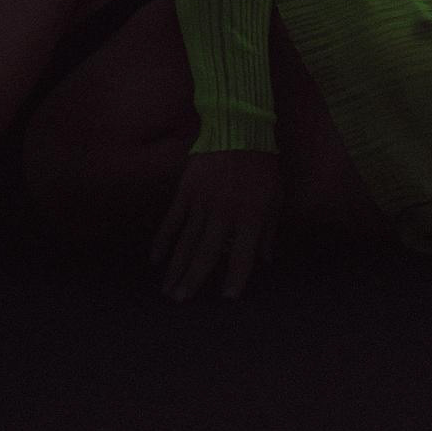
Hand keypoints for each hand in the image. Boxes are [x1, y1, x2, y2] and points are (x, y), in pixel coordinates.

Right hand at [150, 149, 283, 301]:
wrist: (240, 129)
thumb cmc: (263, 165)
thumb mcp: (275, 196)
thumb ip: (268, 230)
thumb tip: (264, 260)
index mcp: (251, 214)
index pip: (242, 254)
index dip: (237, 278)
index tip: (228, 298)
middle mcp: (225, 211)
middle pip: (206, 253)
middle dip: (193, 279)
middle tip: (181, 301)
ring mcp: (202, 201)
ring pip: (186, 241)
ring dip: (176, 267)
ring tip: (167, 290)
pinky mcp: (186, 190)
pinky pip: (172, 220)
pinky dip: (163, 240)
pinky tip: (156, 260)